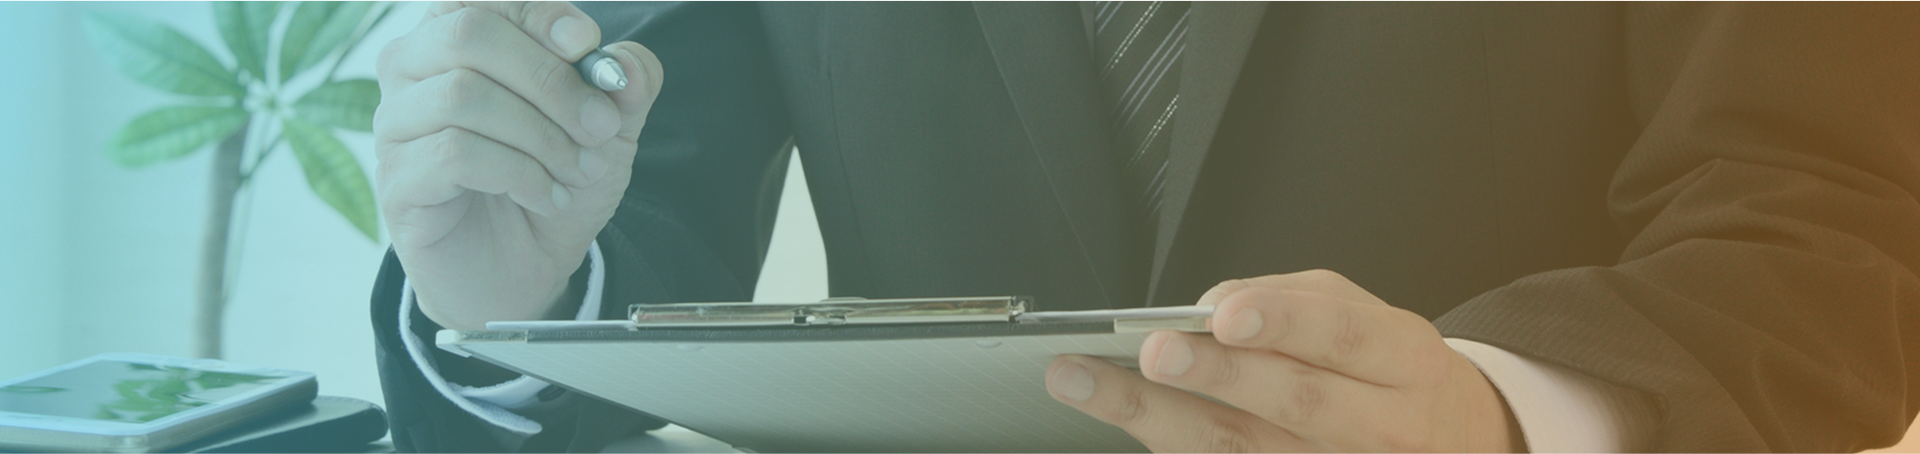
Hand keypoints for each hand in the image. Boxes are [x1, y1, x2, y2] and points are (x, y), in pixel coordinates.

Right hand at [373, 1, 662, 329]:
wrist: (525, 269)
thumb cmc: (551, 181)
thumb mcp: (606, 130)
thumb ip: (624, 85)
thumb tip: (627, 65)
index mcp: (457, 38)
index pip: (486, 0)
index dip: (540, 14)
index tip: (588, 45)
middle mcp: (413, 71)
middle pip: (467, 35)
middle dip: (549, 79)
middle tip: (600, 126)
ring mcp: (396, 126)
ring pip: (461, 95)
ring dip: (540, 135)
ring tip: (579, 171)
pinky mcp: (398, 182)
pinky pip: (453, 153)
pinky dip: (518, 173)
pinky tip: (548, 196)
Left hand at [1046, 270, 1522, 453]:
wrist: (1451, 439)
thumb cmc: (1393, 372)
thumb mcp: (1367, 317)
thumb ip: (1296, 302)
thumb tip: (1216, 302)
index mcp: (1405, 360)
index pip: (1342, 338)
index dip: (1282, 324)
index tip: (1223, 315)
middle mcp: (1386, 425)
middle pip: (1294, 403)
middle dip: (1216, 376)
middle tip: (1153, 353)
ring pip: (1248, 451)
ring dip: (1161, 418)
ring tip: (1095, 386)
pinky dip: (1178, 450)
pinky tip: (1132, 427)